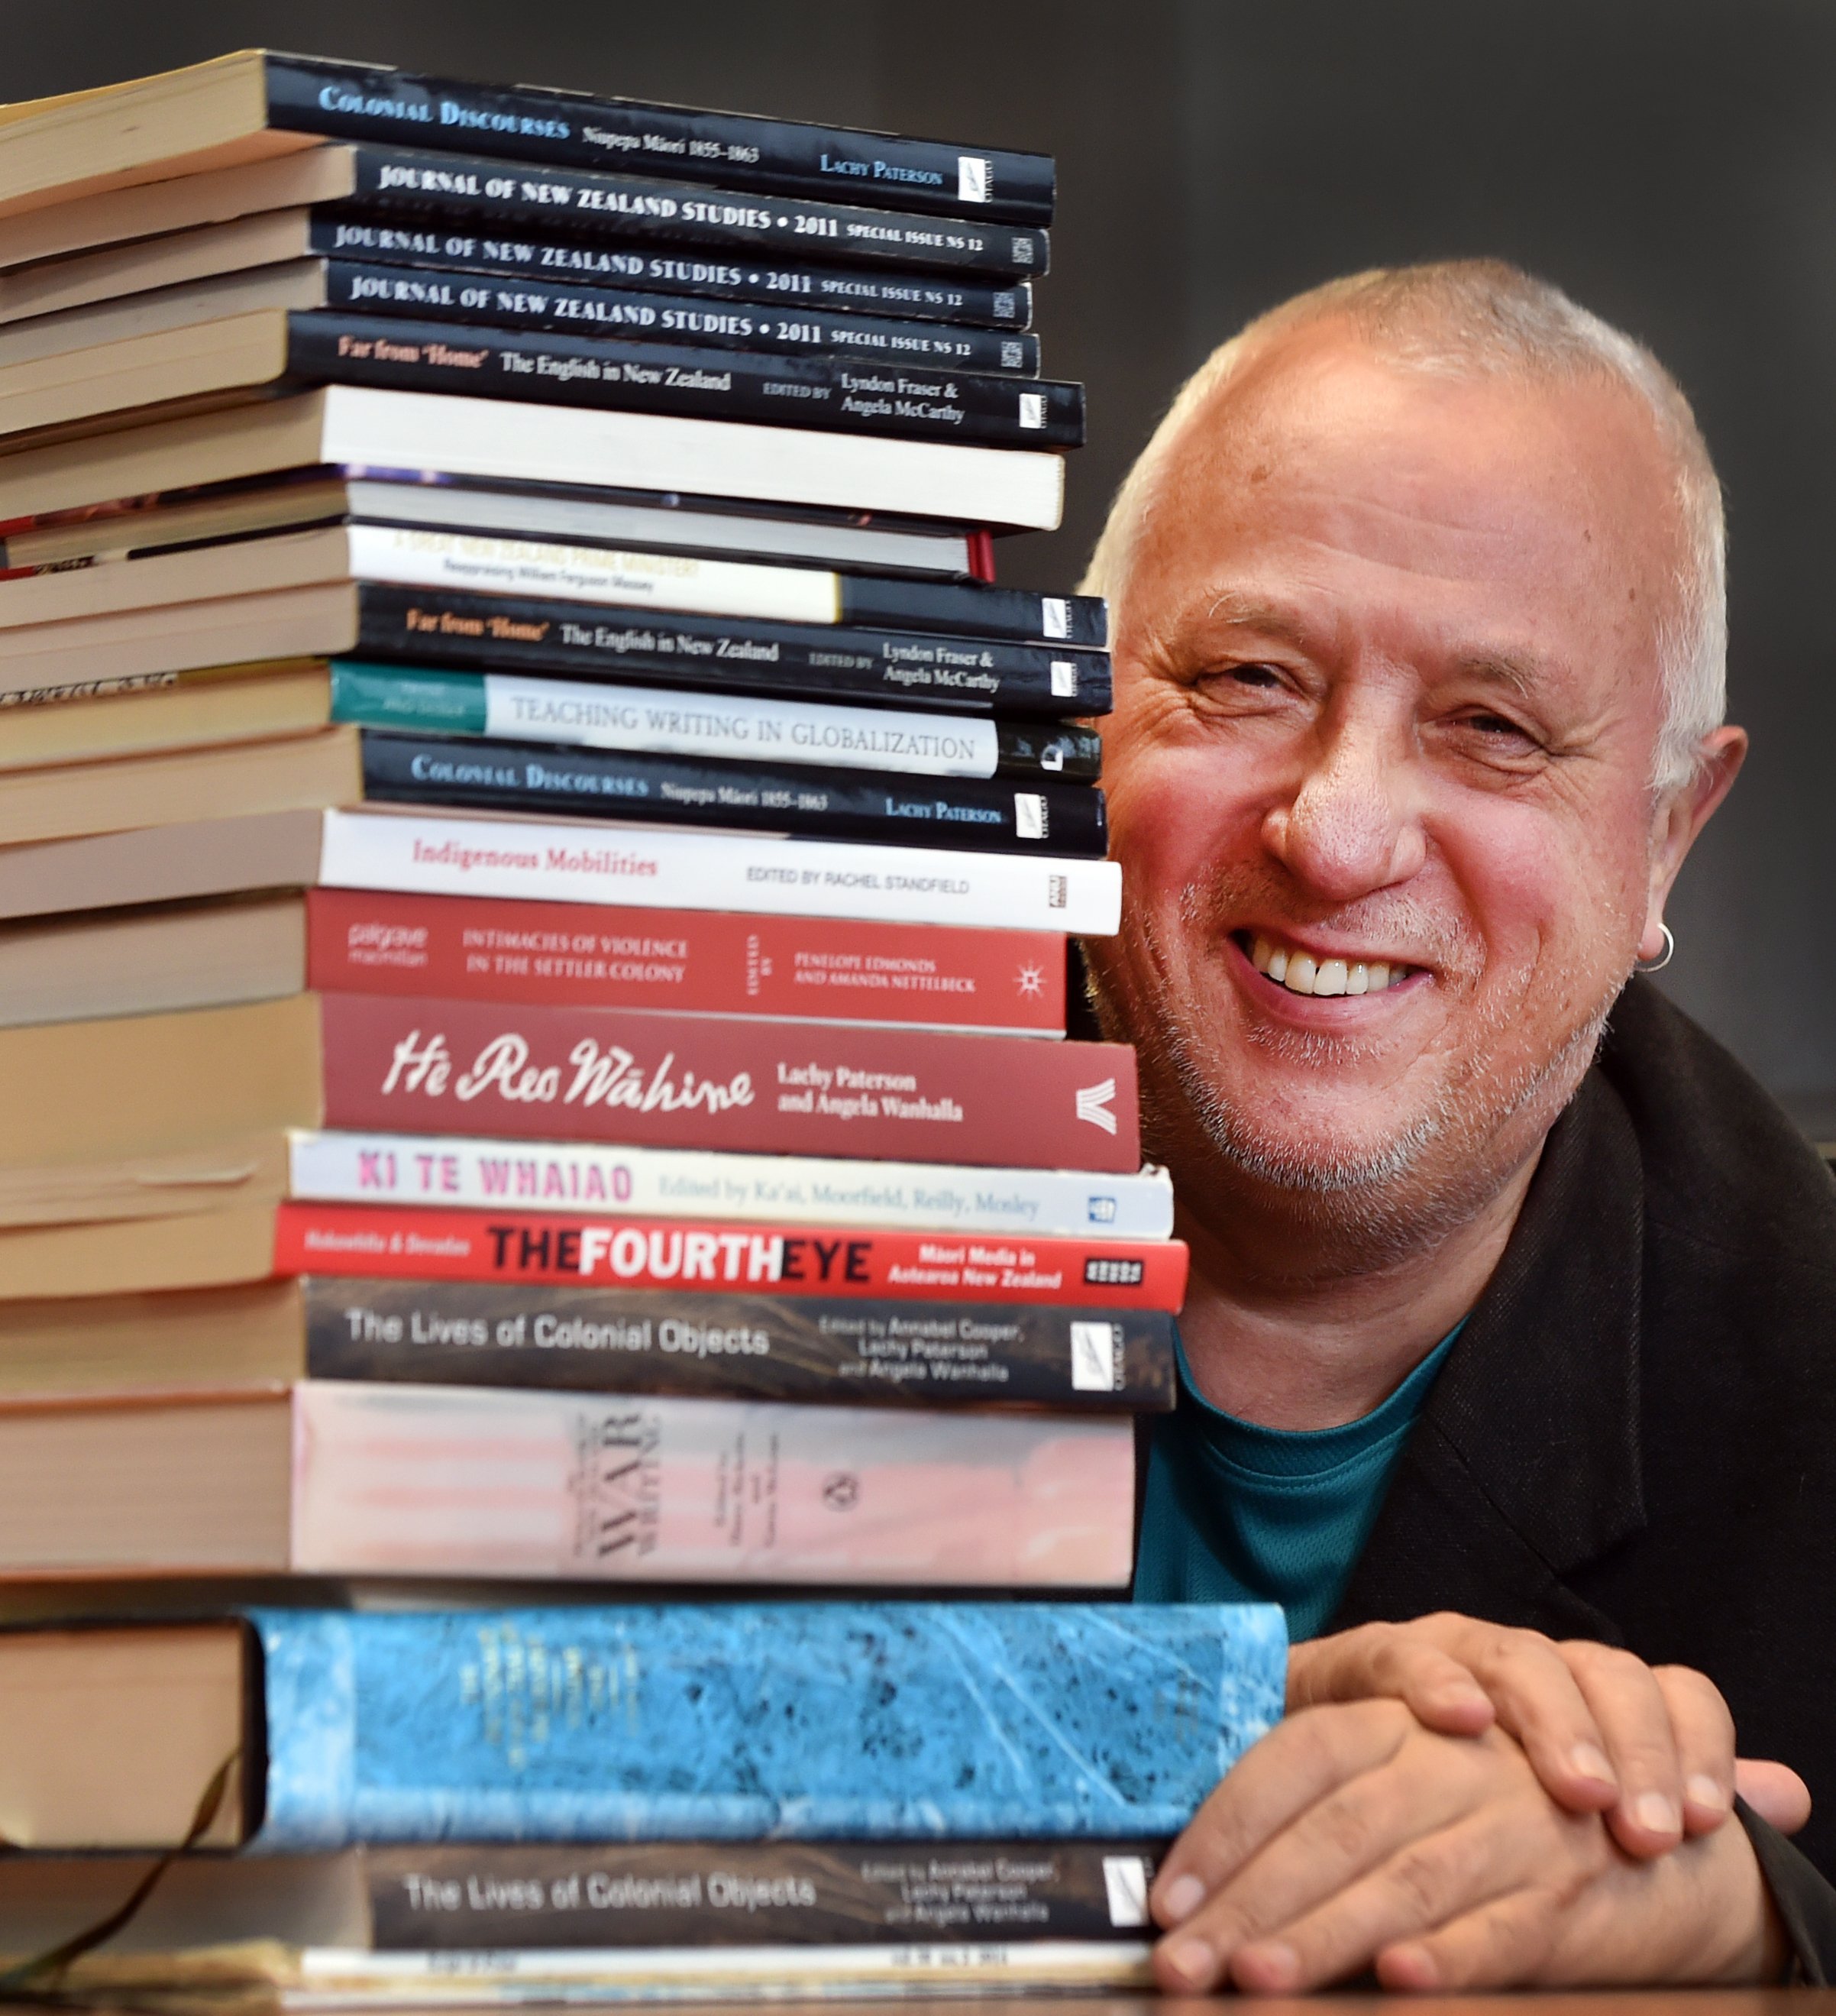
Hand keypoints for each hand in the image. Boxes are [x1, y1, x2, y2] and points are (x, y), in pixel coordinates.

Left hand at [1150, 1698, 1781, 1992]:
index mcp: (1398, 1717)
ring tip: (1258, 1977)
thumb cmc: (1483, 1803)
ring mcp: (1515, 1823)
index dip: (1227, 1829)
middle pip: (1337, 1824)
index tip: (1169, 1899)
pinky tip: (1397, 1982)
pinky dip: (1450, 1955)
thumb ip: (1320, 1810)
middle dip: (1252, 1900)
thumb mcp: (1402, 1777)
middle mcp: (1452, 1759)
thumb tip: (1200, 1881)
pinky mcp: (1570, 1893)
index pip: (1295, 1760)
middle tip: (1185, 1961)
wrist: (1642, 1820)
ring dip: (1325, 1933)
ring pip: (1406, 1878)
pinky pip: (1503, 1927)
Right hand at [1290, 1613, 1811, 1853]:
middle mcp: (1523, 1660)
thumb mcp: (1562, 1806)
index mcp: (1585, 1693)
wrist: (1321, 1765)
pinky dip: (1433, 1681)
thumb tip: (1792, 1796)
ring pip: (1515, 1658)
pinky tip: (1461, 1720)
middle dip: (1633, 1749)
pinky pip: (1401, 1653)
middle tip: (1647, 1832)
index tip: (1706, 1825)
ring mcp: (1445, 1649)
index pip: (1669, 1692)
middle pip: (1601, 1672)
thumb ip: (1668, 1791)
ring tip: (1580, 1790)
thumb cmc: (1450, 1794)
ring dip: (1553, 1722)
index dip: (1698, 1750)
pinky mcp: (1362, 1658)